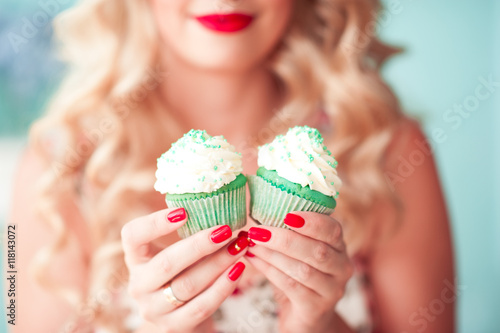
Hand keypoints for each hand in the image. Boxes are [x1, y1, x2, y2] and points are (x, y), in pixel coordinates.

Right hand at [121, 207, 248, 332]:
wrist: (180, 315)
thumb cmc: (181, 273)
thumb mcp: (176, 253)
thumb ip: (188, 233)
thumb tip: (219, 204)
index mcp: (135, 259)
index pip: (132, 236)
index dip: (154, 223)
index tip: (183, 211)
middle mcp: (139, 285)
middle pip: (166, 263)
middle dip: (199, 245)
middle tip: (226, 230)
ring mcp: (154, 309)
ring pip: (187, 285)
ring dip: (218, 264)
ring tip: (240, 246)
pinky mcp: (174, 326)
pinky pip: (202, 306)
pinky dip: (223, 286)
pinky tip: (239, 270)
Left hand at [245, 211, 352, 332]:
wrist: (306, 316)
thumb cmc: (299, 275)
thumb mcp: (300, 251)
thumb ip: (289, 231)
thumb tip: (258, 211)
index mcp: (339, 247)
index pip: (333, 230)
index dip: (311, 221)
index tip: (287, 214)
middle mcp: (342, 268)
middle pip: (317, 251)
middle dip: (284, 239)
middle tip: (258, 231)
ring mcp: (332, 290)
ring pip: (302, 270)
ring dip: (273, 255)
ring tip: (251, 244)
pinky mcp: (316, 308)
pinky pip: (291, 286)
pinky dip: (269, 271)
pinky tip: (253, 260)